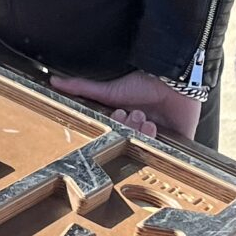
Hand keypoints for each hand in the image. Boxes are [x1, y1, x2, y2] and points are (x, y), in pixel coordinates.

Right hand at [50, 69, 202, 142]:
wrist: (174, 79)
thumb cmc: (143, 82)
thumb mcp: (110, 90)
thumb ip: (83, 88)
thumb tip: (54, 81)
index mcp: (127, 124)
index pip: (118, 136)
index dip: (118, 127)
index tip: (119, 114)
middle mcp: (143, 132)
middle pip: (132, 144)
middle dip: (132, 129)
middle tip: (135, 114)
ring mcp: (162, 138)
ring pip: (149, 150)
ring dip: (147, 135)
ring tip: (149, 119)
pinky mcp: (181, 142)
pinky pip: (173, 156)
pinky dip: (166, 149)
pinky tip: (161, 132)